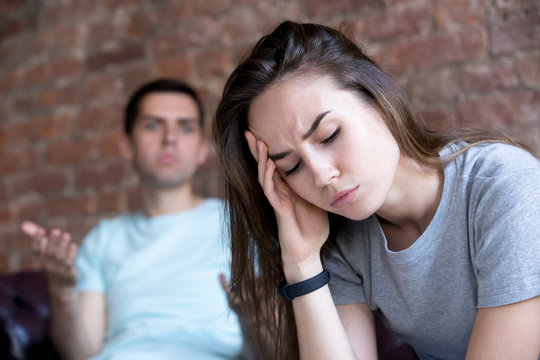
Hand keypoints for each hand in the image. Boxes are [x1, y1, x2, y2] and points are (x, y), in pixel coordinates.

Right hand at [21, 221, 78, 292]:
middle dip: (52, 241)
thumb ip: (36, 237)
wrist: (62, 286)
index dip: (37, 241)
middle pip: (49, 253)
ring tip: (66, 235)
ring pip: (59, 258)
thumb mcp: (44, 251)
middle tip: (55, 230)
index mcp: (40, 259)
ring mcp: (58, 270)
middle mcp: (47, 265)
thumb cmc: (52, 263)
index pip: (36, 250)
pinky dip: (71, 255)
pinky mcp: (68, 273)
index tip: (40, 230)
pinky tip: (74, 245)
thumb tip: (24, 224)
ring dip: (62, 246)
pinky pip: (69, 264)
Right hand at [245, 131, 328, 279]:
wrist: (308, 252)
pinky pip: (270, 190)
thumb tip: (331, 169)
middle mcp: (279, 191)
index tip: (265, 132)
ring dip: (261, 159)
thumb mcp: (320, 201)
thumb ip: (318, 186)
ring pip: (264, 175)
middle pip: (265, 166)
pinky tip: (269, 164)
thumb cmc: (313, 228)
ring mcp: (277, 200)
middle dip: (257, 150)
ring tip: (258, 142)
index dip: (269, 149)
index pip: (276, 165)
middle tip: (249, 131)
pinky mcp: (278, 209)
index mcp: (288, 188)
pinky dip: (269, 177)